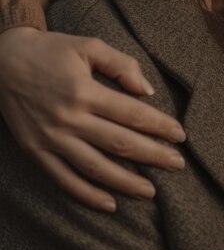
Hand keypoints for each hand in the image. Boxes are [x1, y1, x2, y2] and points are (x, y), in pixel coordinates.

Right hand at [0, 27, 186, 211]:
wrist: (2, 62)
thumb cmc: (52, 50)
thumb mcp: (89, 46)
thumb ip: (121, 64)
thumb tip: (147, 90)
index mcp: (85, 91)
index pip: (132, 113)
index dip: (159, 126)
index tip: (180, 135)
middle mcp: (69, 118)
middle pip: (119, 143)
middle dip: (153, 155)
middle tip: (178, 164)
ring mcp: (51, 138)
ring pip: (95, 167)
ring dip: (125, 182)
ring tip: (151, 191)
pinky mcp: (36, 151)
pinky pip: (64, 179)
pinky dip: (87, 195)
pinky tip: (110, 203)